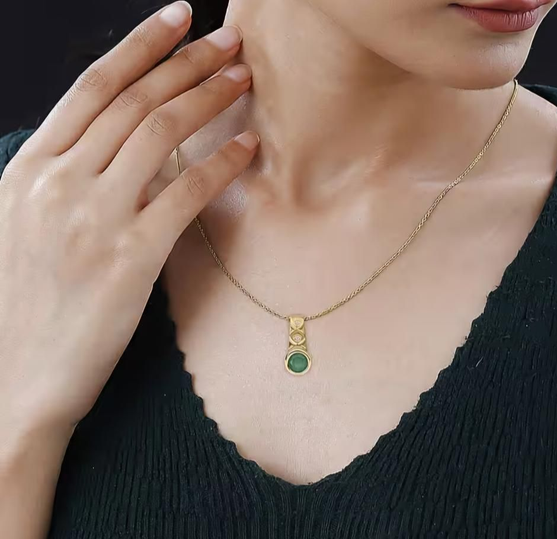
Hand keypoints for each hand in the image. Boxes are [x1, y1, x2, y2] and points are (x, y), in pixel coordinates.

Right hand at [0, 0, 258, 434]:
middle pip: (134, 101)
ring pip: (160, 135)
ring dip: (208, 98)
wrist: (13, 380)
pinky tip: (247, 145)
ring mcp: (93, 218)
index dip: (140, 45)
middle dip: (187, 62)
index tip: (177, 17)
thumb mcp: (23, 225)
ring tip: (244, 78)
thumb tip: (120, 147)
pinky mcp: (129, 259)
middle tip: (229, 41)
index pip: (93, 87)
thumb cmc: (21, 305)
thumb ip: (66, 179)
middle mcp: (58, 182)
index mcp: (29, 168)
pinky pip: (185, 195)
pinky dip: (221, 164)